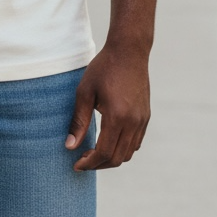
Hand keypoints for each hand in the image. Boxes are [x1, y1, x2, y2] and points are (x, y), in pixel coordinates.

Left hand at [65, 44, 150, 171]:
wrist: (129, 51)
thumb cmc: (104, 68)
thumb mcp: (84, 92)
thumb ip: (78, 121)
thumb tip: (70, 146)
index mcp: (117, 116)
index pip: (104, 152)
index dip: (89, 163)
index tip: (76, 164)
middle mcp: (133, 122)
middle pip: (117, 158)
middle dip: (98, 164)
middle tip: (82, 161)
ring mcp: (142, 120)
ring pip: (128, 153)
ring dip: (111, 158)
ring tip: (93, 153)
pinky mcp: (146, 116)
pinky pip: (136, 142)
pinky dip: (122, 149)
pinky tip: (108, 142)